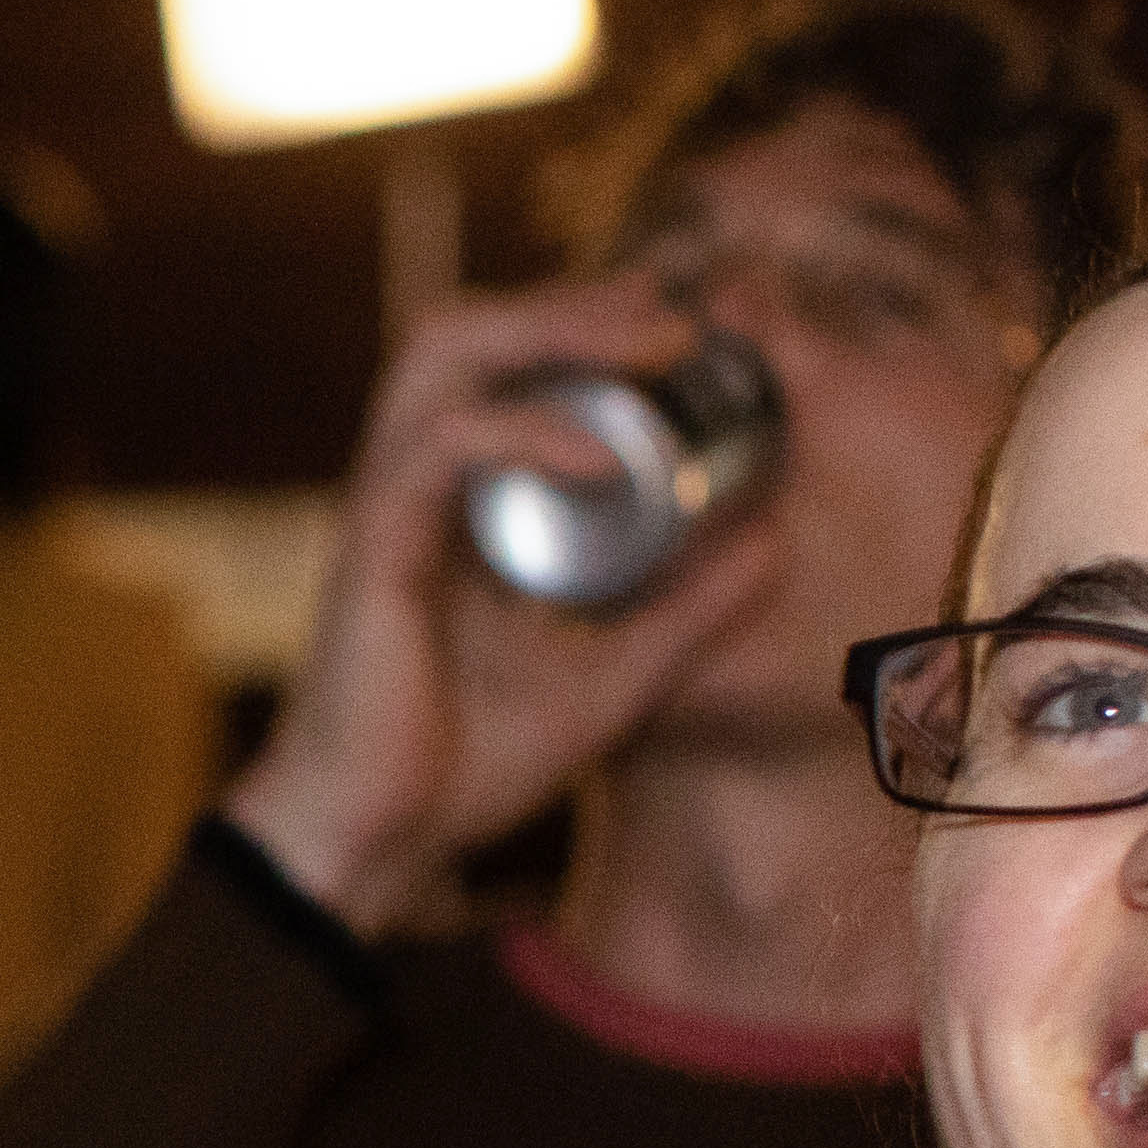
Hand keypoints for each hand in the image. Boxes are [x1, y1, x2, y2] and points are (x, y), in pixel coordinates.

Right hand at [219, 272, 803, 934]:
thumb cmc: (459, 770)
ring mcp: (386, 509)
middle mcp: (412, 487)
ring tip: (643, 342)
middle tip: (675, 318)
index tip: (686, 331)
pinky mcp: (373, 550)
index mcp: (455, 505)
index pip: (505, 371)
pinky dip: (525, 434)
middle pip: (467, 330)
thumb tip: (775, 544)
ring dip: (547, 328)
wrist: (372, 845)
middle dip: (571, 302)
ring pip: (442, 354)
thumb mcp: (613, 681)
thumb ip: (687, 613)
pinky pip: (442, 448)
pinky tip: (602, 459)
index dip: (587, 328)